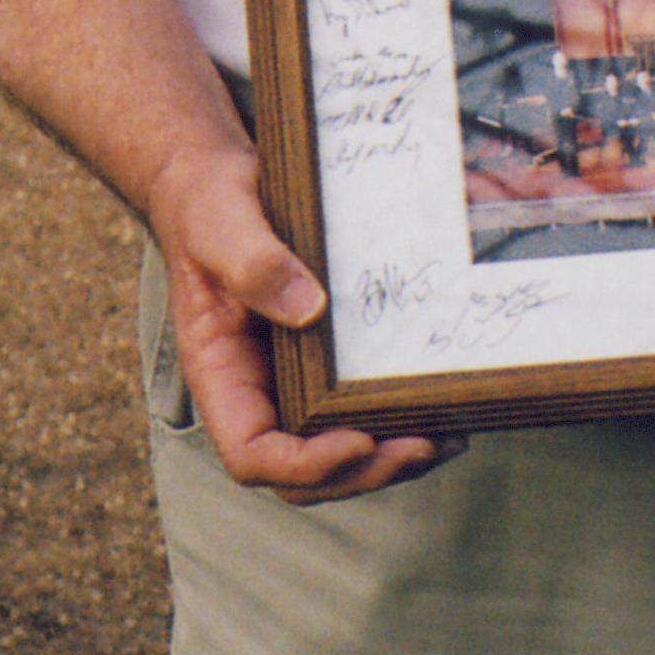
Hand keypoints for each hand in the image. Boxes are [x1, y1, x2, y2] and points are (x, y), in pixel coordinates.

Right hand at [150, 147, 462, 503]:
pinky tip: (443, 406)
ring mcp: (293, 380)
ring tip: (446, 437)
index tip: (357, 442)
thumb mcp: (220, 224)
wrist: (218, 182)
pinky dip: (400, 418)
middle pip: (303, 472)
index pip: (251, 454)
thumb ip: (253, 264)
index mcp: (220, 375)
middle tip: (420, 446)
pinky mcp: (329, 360)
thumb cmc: (209, 206)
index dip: (303, 464)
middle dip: (363, 471)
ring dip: (391, 458)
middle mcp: (257, 391)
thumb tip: (308, 310)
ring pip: (340, 451)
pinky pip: (360, 408)